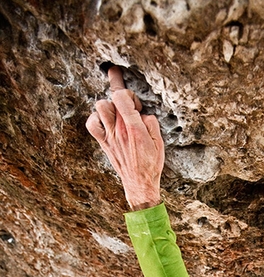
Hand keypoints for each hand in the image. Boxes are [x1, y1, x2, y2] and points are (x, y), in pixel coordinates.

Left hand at [86, 66, 164, 209]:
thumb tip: (143, 114)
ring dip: (109, 105)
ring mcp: (110, 135)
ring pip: (100, 107)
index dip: (129, 92)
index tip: (136, 102)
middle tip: (129, 105)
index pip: (121, 96)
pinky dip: (96, 118)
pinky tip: (105, 121)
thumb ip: (151, 123)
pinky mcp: (104, 142)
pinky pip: (92, 124)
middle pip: (111, 98)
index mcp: (134, 128)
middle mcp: (119, 130)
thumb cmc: (151, 164)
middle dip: (121, 95)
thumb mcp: (159, 142)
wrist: (139, 184)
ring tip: (118, 112)